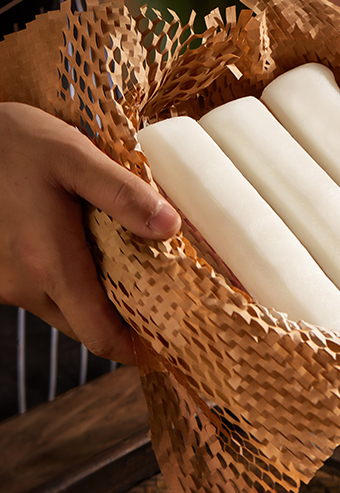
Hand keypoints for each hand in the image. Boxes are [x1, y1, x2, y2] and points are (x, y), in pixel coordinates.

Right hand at [0, 103, 180, 364]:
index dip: (135, 349)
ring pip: (60, 308)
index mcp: (50, 266)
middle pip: (84, 326)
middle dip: (121, 321)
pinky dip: (65, 281)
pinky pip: (37, 290)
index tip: (166, 344)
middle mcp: (22, 285)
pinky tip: (81, 248)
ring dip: (92, 297)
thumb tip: (170, 227)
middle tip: (158, 299)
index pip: (100, 336)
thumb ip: (122, 195)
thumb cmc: (11, 143)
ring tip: (126, 268)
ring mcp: (2, 281)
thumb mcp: (74, 157)